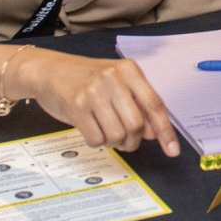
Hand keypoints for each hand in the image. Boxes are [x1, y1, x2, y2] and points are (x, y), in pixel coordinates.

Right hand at [19, 51, 178, 155]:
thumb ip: (137, 104)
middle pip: (136, 124)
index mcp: (129, 70)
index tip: (172, 150)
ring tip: (105, 131)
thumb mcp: (115, 83)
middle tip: (125, 141)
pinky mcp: (76, 105)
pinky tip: (90, 129)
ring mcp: (94, 91)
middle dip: (133, 140)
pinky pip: (96, 139)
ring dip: (114, 142)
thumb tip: (153, 133)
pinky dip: (96, 142)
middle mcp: (113, 78)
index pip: (155, 104)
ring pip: (117, 135)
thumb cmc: (85, 79)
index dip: (165, 131)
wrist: (48, 70)